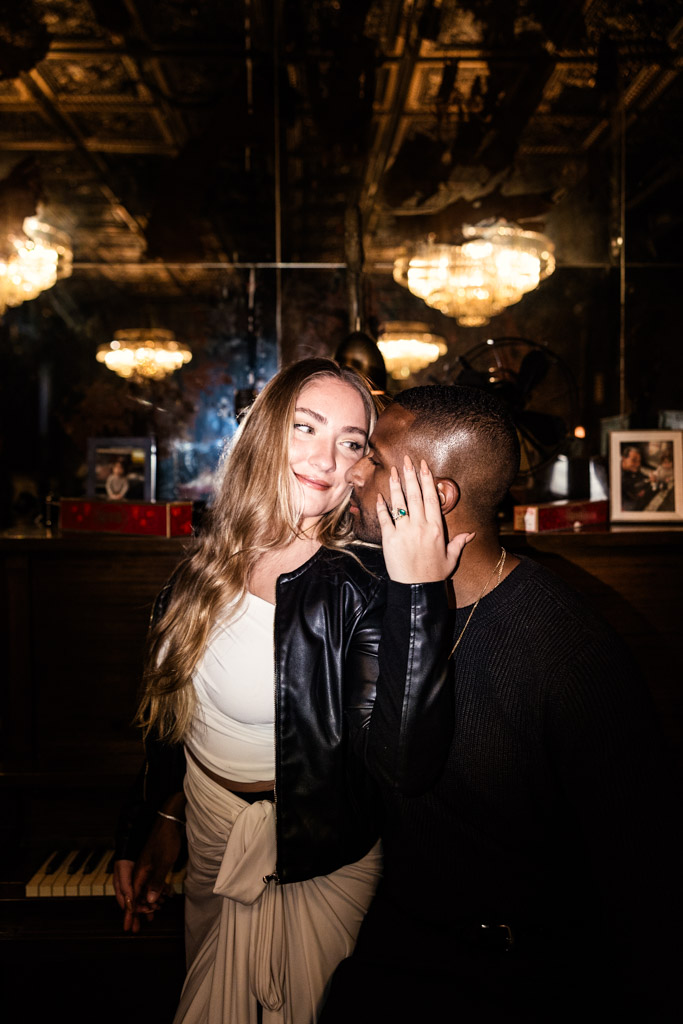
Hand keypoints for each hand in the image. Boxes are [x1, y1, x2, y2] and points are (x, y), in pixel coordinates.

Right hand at [114, 814, 183, 932]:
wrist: (170, 820)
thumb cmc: (166, 839)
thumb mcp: (164, 862)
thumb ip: (156, 881)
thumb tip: (151, 901)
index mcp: (139, 871)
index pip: (132, 895)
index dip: (133, 910)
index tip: (131, 925)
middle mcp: (140, 870)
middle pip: (135, 895)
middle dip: (136, 911)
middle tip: (138, 927)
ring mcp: (147, 867)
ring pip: (143, 890)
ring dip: (146, 904)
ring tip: (151, 917)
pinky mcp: (154, 864)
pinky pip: (151, 883)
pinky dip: (154, 893)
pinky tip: (161, 899)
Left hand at [377, 456, 473, 582]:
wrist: (417, 589)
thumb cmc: (434, 575)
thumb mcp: (450, 558)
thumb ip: (459, 542)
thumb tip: (471, 534)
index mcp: (436, 528)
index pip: (432, 498)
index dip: (427, 480)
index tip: (423, 466)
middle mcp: (420, 526)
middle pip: (415, 495)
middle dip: (411, 475)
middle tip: (407, 459)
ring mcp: (404, 531)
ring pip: (400, 502)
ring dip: (396, 485)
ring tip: (393, 470)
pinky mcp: (389, 539)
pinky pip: (385, 518)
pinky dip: (381, 507)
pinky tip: (380, 496)